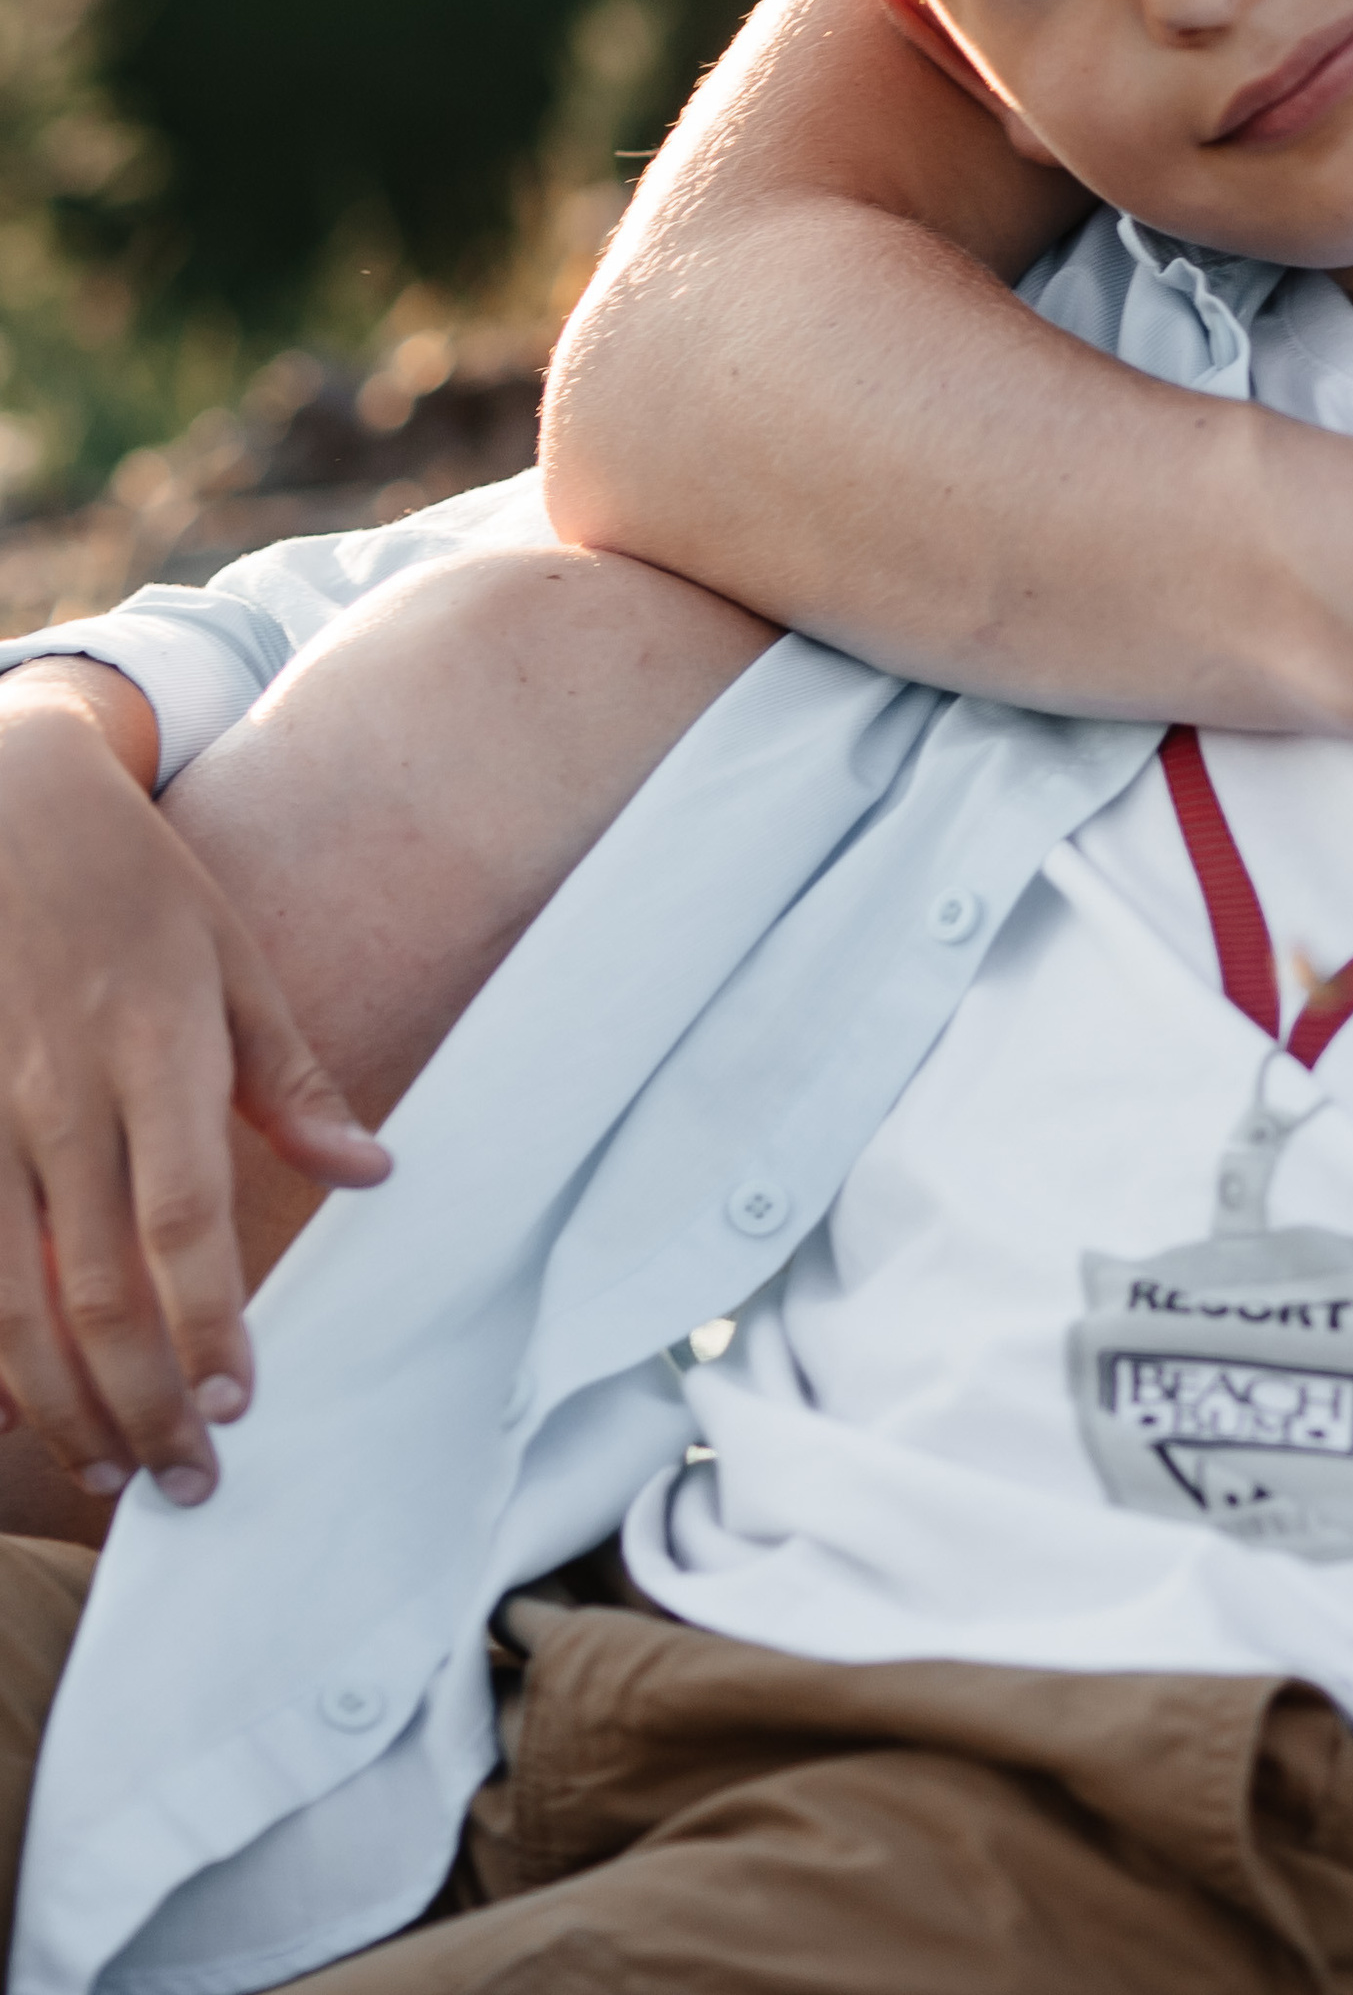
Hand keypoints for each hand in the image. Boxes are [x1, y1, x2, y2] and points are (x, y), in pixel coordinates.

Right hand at [0, 664, 388, 1504]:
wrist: (1, 808)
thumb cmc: (136, 887)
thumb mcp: (233, 957)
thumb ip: (294, 1081)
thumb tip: (374, 1175)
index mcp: (152, 1047)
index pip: (179, 1216)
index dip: (204, 1322)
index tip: (237, 1405)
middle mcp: (57, 1093)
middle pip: (91, 1283)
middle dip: (139, 1399)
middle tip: (186, 1484)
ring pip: (7, 1297)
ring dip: (57, 1401)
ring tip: (110, 1470)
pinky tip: (16, 1410)